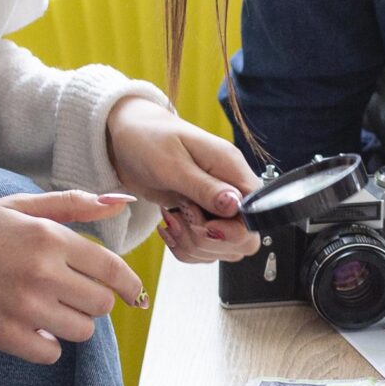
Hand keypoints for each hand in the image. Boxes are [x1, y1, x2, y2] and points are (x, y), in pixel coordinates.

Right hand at [0, 192, 146, 362]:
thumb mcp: (20, 207)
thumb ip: (72, 204)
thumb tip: (120, 201)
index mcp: (49, 238)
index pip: (112, 269)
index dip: (128, 284)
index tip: (131, 292)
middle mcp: (42, 273)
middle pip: (101, 304)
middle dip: (95, 301)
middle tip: (74, 295)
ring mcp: (24, 308)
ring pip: (82, 331)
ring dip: (73, 323)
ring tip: (52, 311)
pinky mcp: (6, 336)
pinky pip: (52, 352)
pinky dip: (48, 344)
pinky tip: (33, 328)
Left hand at [105, 98, 260, 263]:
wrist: (128, 137)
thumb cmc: (148, 140)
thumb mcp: (172, 164)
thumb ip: (204, 187)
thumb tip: (235, 205)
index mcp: (231, 168)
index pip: (256, 212)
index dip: (234, 230)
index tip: (204, 225)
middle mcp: (230, 188)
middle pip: (244, 238)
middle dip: (211, 241)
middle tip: (181, 218)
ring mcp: (216, 206)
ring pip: (223, 249)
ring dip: (193, 245)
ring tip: (170, 219)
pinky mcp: (201, 217)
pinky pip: (204, 249)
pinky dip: (185, 247)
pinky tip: (169, 227)